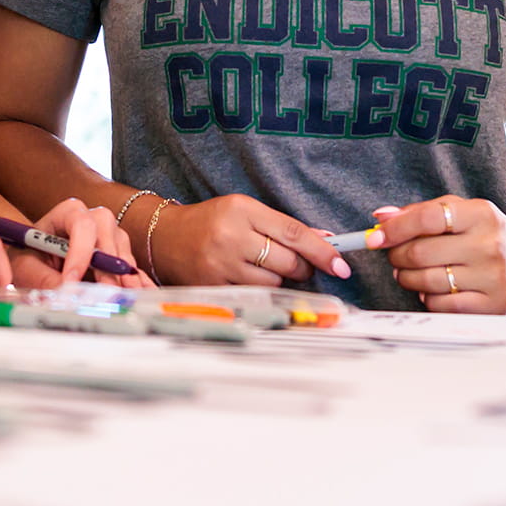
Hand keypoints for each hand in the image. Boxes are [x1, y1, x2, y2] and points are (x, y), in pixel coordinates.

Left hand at [6, 197, 149, 289]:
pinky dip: (138, 279)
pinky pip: (132, 265)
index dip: (79, 251)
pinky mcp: (118, 255)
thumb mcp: (26, 268)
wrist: (33, 261)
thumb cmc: (27, 258)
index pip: (79, 223)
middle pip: (106, 228)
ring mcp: (108, 235)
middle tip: (106, 290)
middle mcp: (91, 219)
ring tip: (127, 294)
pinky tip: (145, 293)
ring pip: (121, 244)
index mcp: (65, 214)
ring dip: (124, 270)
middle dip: (107, 260)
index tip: (71, 280)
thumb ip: (43, 278)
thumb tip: (66, 293)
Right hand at [148, 194, 349, 286]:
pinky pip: (254, 295)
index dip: (323, 251)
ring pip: (273, 283)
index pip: (293, 232)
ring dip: (278, 279)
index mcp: (241, 209)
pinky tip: (247, 279)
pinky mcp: (212, 287)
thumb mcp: (244, 211)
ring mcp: (219, 264)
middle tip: (299, 266)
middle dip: (302, 268)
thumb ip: (282, 226)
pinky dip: (260, 290)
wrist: (164, 237)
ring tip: (261, 268)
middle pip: (288, 262)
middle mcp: (230, 236)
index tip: (342, 265)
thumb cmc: (211, 221)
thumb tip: (325, 240)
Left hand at [370, 198, 505, 313]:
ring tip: (408, 272)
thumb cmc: (484, 233)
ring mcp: (492, 277)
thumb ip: (419, 212)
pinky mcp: (492, 306)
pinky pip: (441, 306)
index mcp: (479, 214)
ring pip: (428, 281)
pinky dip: (427, 298)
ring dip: (407, 278)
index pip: (427, 219)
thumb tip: (380, 217)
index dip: (395, 229)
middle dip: (397, 256)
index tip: (375, 237)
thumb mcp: (459, 211)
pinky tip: (430, 289)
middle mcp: (488, 245)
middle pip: (421, 253)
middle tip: (395, 256)